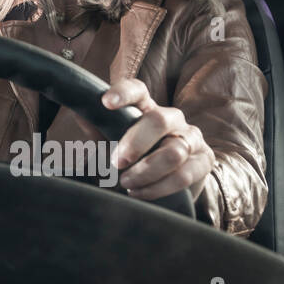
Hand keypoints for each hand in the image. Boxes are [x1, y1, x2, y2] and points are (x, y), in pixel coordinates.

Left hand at [101, 78, 214, 203]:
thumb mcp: (114, 142)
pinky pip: (183, 175)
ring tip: (126, 182)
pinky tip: (140, 192)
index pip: (138, 90)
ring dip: (146, 171)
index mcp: (147, 108)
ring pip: (173, 152)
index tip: (105, 103)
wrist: (175, 180)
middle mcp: (172, 118)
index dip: (123, 93)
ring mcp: (191, 138)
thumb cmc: (137, 156)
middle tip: (117, 162)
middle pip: (159, 120)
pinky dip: (158, 187)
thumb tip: (79, 113)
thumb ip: (99, 129)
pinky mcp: (204, 160)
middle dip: (136, 142)